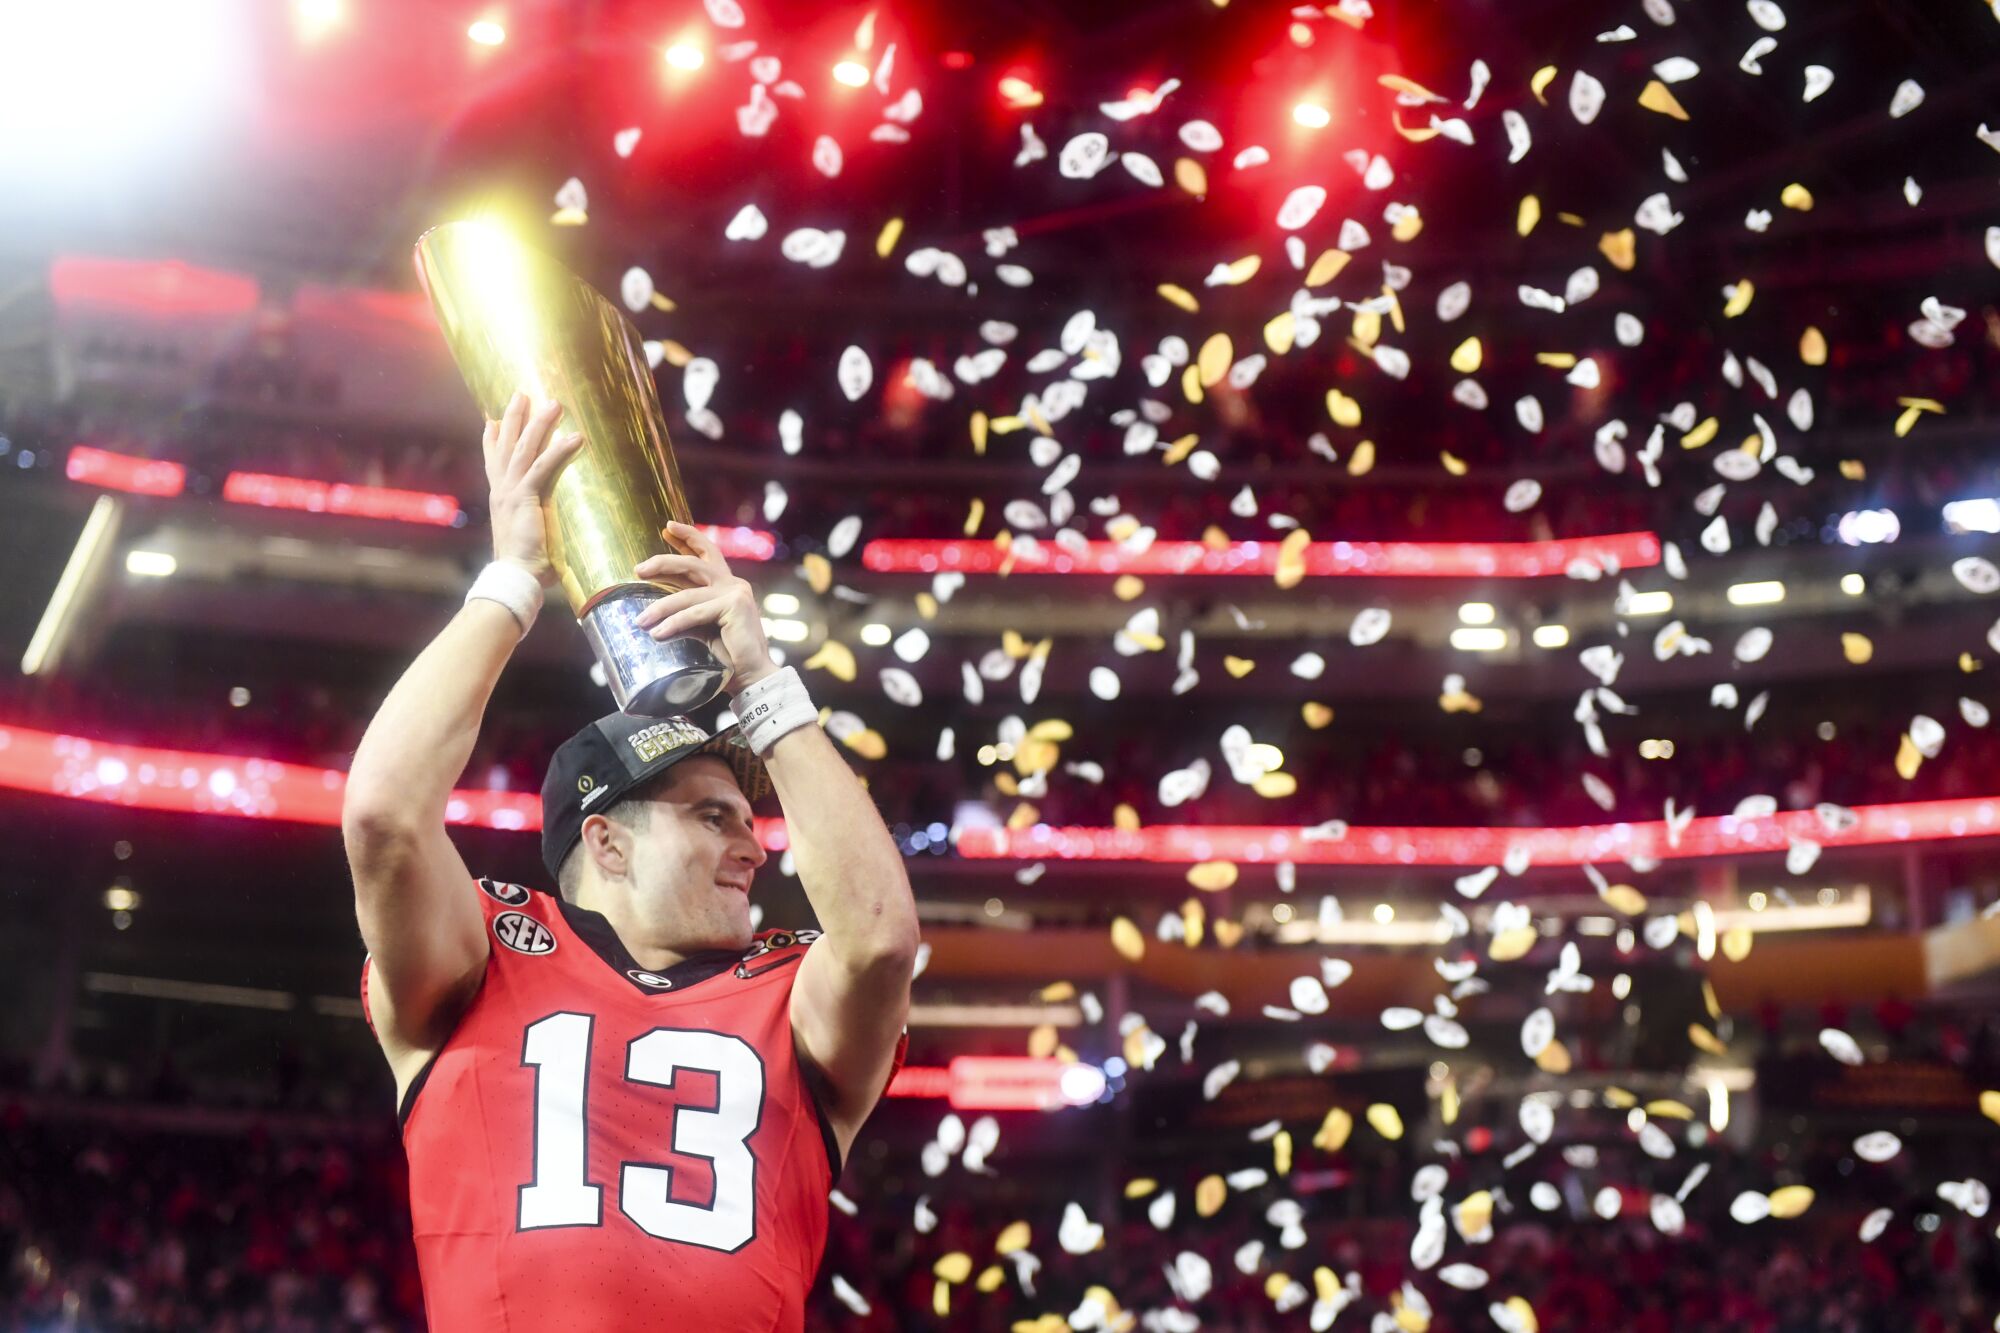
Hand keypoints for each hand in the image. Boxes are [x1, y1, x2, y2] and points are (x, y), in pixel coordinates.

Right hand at [483, 391, 585, 584]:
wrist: (518, 577)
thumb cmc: (527, 564)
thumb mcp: (528, 531)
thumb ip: (532, 518)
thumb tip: (541, 521)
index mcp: (501, 498)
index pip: (494, 461)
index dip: (492, 439)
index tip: (491, 419)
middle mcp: (502, 490)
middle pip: (507, 445)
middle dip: (515, 417)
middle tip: (522, 393)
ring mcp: (512, 491)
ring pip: (526, 448)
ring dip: (541, 424)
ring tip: (555, 403)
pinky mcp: (527, 498)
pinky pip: (545, 467)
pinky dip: (560, 450)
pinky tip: (576, 437)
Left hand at [632, 522, 779, 693]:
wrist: (752, 677)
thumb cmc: (728, 656)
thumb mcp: (702, 628)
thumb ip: (686, 613)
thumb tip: (653, 614)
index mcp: (728, 586)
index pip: (707, 553)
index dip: (689, 538)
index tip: (668, 527)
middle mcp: (734, 584)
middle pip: (693, 563)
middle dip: (663, 563)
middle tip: (638, 568)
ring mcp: (735, 593)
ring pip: (687, 594)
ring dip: (660, 608)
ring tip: (640, 622)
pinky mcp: (734, 606)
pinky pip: (694, 613)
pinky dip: (673, 624)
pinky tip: (658, 634)